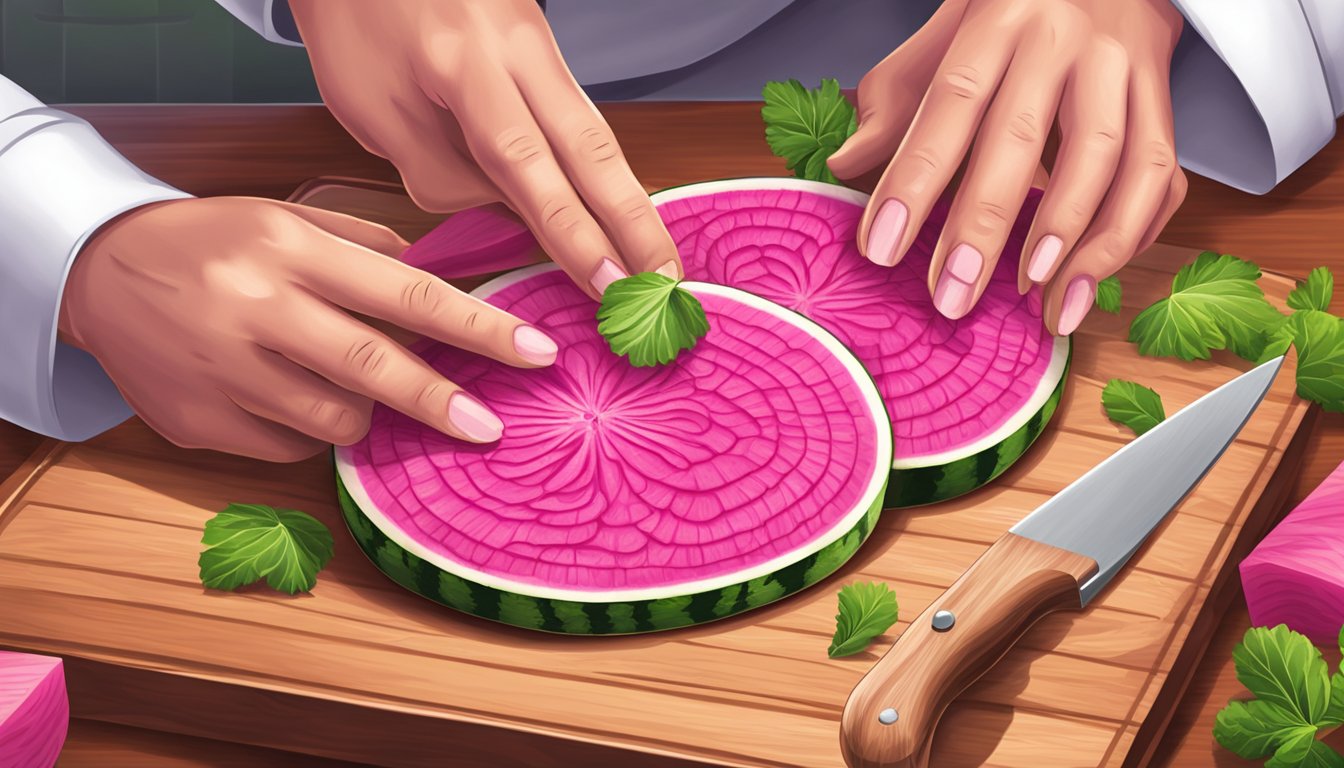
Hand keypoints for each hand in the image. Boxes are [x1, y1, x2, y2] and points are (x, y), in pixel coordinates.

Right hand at [58, 198, 556, 461]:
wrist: (100, 272)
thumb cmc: (216, 243)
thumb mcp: (288, 220)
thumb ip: (368, 248)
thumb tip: (448, 282)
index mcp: (290, 248)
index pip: (407, 292)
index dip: (478, 328)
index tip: (536, 352)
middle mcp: (258, 308)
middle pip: (373, 367)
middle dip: (440, 402)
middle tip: (489, 427)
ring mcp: (224, 372)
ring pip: (333, 418)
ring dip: (361, 412)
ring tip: (343, 383)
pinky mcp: (200, 422)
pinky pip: (287, 446)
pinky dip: (304, 429)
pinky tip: (281, 394)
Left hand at [288, 0, 681, 298]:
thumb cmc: (352, 19)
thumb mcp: (369, 109)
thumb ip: (439, 173)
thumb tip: (505, 215)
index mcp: (460, 64)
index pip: (526, 163)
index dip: (571, 230)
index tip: (606, 283)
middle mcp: (515, 48)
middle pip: (591, 146)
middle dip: (635, 221)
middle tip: (666, 282)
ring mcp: (537, 41)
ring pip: (596, 131)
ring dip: (629, 200)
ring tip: (655, 258)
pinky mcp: (542, 44)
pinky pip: (577, 115)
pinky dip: (602, 169)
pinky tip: (619, 209)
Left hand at [828, 0, 1185, 333]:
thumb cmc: (1014, 9)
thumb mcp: (944, 33)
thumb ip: (896, 98)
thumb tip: (844, 164)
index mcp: (995, 21)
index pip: (948, 106)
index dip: (914, 181)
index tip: (883, 248)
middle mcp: (1060, 39)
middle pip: (1019, 140)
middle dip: (983, 229)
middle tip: (954, 296)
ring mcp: (1119, 65)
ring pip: (1106, 157)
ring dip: (1071, 237)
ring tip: (1038, 297)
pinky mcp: (1162, 94)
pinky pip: (1159, 171)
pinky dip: (1131, 231)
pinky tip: (1092, 275)